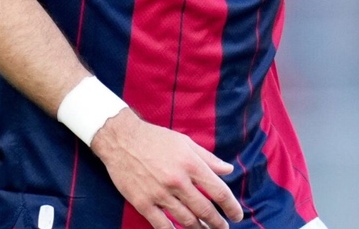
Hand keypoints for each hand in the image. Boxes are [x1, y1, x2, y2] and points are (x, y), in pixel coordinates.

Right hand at [91, 110, 244, 228]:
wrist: (121, 140)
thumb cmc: (155, 139)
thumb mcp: (185, 142)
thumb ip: (208, 158)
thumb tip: (228, 170)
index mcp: (190, 164)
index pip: (218, 191)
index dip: (231, 206)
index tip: (237, 215)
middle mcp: (178, 181)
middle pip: (205, 210)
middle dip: (218, 223)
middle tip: (224, 228)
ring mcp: (160, 194)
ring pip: (186, 220)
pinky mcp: (143, 202)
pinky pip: (162, 225)